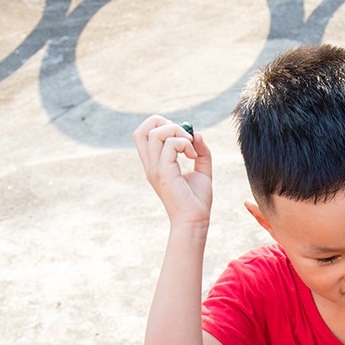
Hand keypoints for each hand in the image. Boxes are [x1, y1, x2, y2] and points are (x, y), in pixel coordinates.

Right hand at [135, 115, 212, 229]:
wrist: (195, 221)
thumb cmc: (197, 201)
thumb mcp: (202, 171)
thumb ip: (201, 151)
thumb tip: (198, 134)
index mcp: (155, 164)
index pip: (143, 134)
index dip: (161, 125)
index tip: (181, 136)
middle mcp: (151, 165)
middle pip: (142, 130)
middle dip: (165, 123)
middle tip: (184, 136)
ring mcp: (155, 168)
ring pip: (156, 133)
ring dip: (178, 131)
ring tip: (191, 146)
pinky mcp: (164, 172)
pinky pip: (170, 144)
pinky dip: (185, 143)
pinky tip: (193, 155)